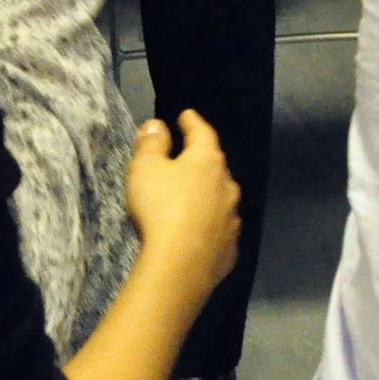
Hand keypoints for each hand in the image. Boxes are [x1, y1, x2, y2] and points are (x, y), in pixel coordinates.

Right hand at [123, 113, 238, 309]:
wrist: (180, 264)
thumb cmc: (161, 207)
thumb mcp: (146, 169)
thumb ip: (151, 144)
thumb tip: (156, 124)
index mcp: (208, 161)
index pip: (202, 133)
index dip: (192, 123)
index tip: (186, 115)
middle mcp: (228, 185)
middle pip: (214, 165)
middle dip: (201, 160)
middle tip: (187, 157)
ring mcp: (232, 216)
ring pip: (220, 197)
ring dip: (207, 193)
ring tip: (192, 195)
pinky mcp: (231, 246)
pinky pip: (219, 227)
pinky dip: (209, 223)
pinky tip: (200, 229)